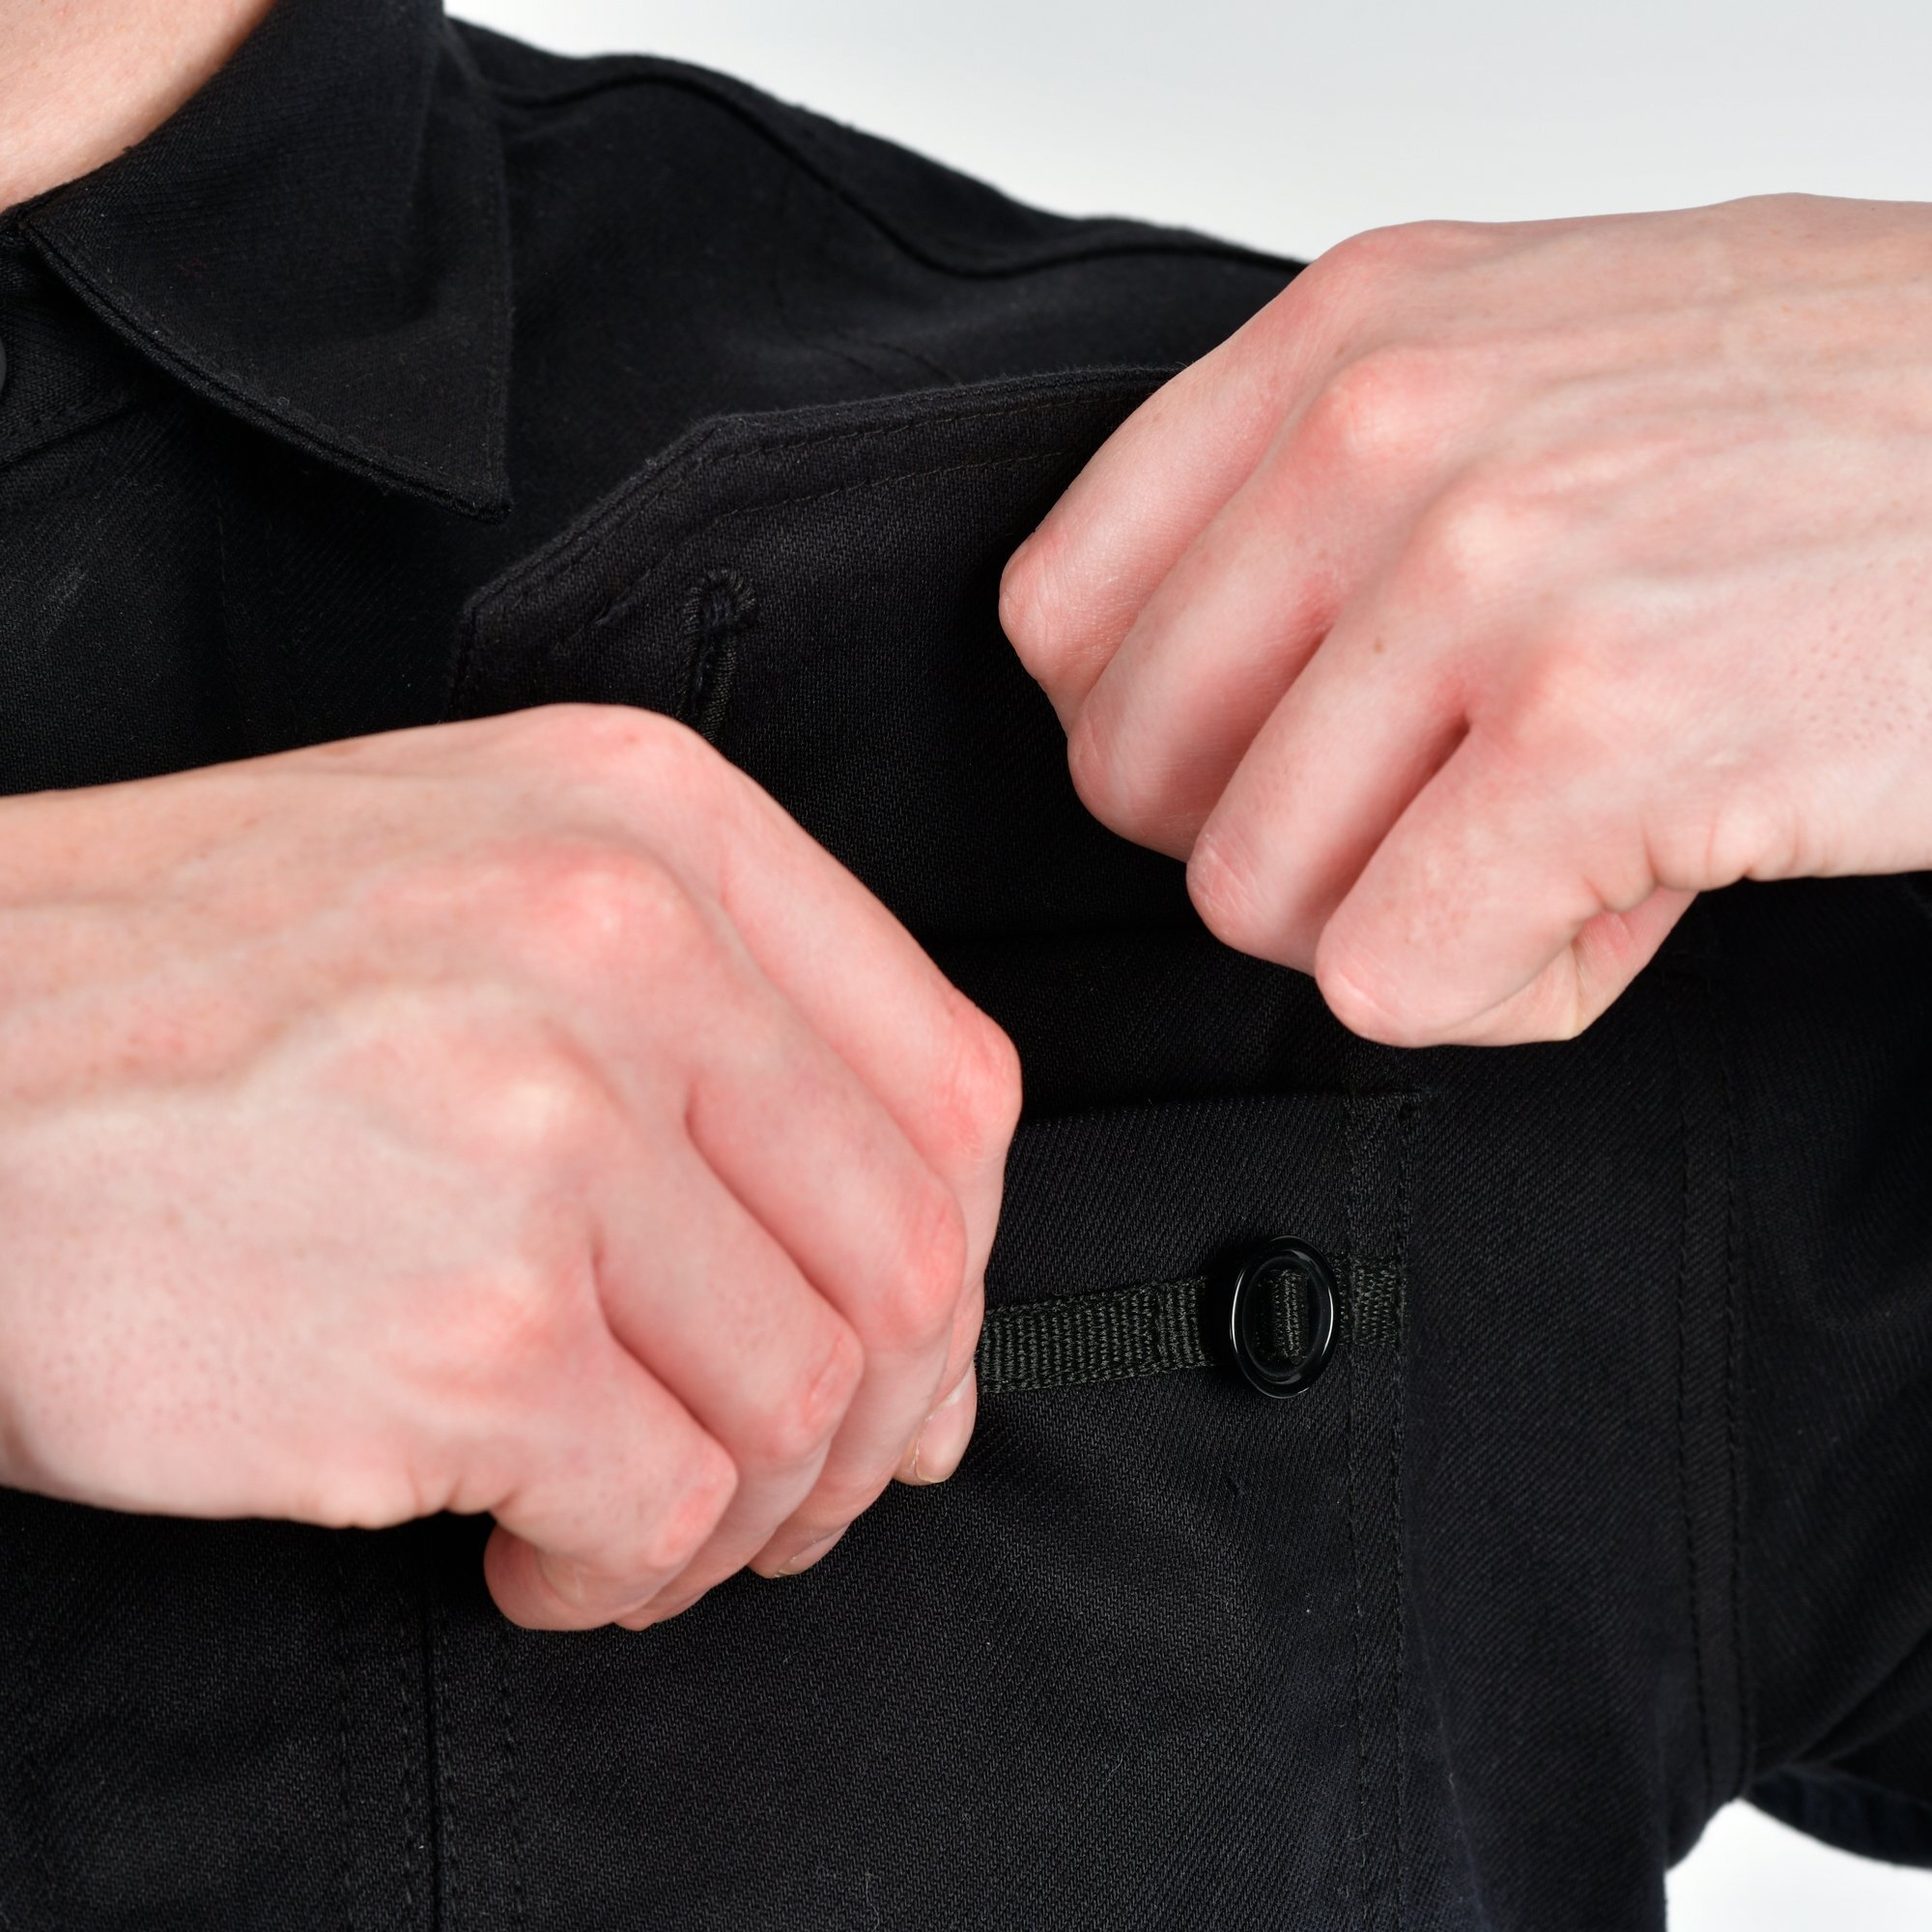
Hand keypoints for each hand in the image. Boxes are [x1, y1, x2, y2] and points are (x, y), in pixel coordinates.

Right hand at [0, 706, 1017, 1627]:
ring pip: (806, 1402)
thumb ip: (729, 1050)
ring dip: (748, 1514)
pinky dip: (625, 1569)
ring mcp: (551, 1133)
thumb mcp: (488, 886)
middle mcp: (630, 950)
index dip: (958, 1256)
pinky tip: (530, 1546)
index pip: (955, 1080)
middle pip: (908, 1254)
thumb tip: (918, 1315)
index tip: (907, 1356)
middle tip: (785, 1488)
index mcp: (661, 823)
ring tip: (633, 1522)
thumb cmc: (199, 987)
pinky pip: (666, 1509)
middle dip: (875, 1422)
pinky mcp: (464, 1326)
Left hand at [1001, 192, 1931, 1044]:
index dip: (1149, 740)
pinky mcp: (1601, 734)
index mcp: (1347, 340)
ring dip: (1405, 920)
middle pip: (1136, 778)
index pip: (1058, 614)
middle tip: (1434, 816)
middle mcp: (1388, 436)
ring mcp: (1491, 579)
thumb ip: (1335, 485)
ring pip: (1252, 897)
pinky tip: (1623, 901)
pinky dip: (1503, 990)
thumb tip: (1184, 672)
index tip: (1271, 758)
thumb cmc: (1848, 417)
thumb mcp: (1539, 357)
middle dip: (1275, 845)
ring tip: (1561, 841)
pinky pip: (1396, 979)